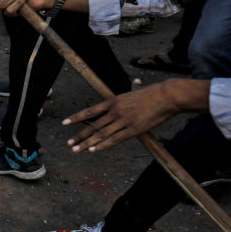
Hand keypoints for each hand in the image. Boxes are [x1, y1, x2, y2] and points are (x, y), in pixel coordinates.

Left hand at [60, 79, 207, 152]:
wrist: (166, 97)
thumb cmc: (153, 93)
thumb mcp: (136, 90)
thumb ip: (133, 89)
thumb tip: (136, 82)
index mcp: (112, 101)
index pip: (90, 111)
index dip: (76, 117)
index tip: (64, 123)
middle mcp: (114, 111)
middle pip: (93, 125)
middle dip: (79, 136)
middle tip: (68, 144)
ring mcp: (123, 121)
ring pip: (101, 134)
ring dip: (87, 143)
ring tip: (76, 150)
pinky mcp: (133, 130)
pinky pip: (115, 140)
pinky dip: (103, 145)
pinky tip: (93, 150)